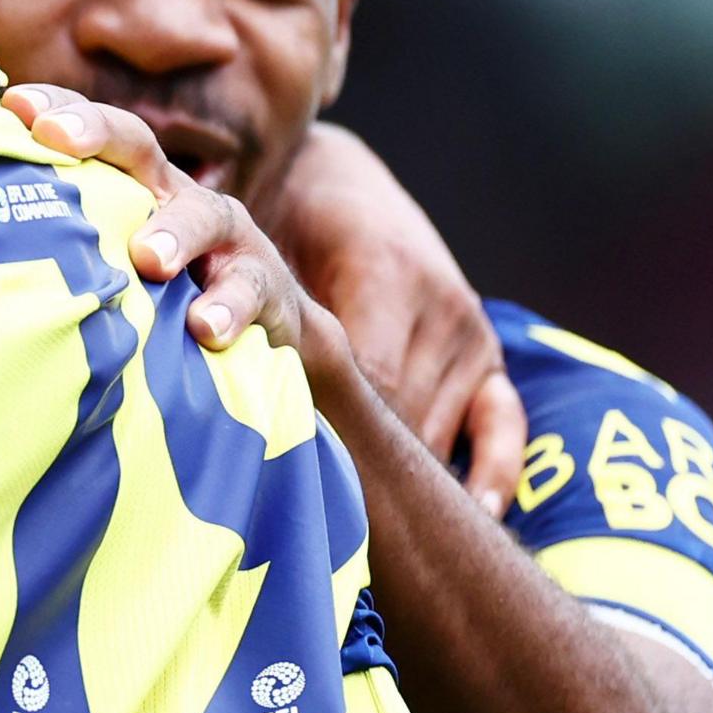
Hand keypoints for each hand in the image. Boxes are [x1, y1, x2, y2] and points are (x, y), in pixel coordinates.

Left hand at [2, 85, 325, 356]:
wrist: (260, 336)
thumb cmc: (157, 294)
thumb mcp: (105, 262)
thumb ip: (52, 246)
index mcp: (131, 184)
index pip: (91, 132)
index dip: (54, 107)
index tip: (12, 104)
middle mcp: (175, 197)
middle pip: (139, 147)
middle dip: (97, 133)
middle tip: (54, 138)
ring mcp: (226, 238)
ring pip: (202, 215)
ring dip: (174, 232)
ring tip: (149, 258)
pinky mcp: (263, 287)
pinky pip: (249, 289)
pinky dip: (227, 308)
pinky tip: (203, 328)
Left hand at [269, 125, 522, 513]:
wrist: (329, 178)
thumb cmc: (284, 213)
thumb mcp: (259, 241)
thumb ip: (247, 296)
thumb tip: (208, 348)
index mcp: (383, 271)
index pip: (366, 374)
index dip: (328, 421)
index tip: (296, 466)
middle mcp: (437, 305)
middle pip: (399, 408)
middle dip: (359, 458)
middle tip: (326, 509)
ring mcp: (467, 333)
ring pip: (436, 423)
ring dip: (406, 474)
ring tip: (380, 534)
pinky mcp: (488, 355)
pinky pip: (504, 421)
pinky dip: (493, 471)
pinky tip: (475, 512)